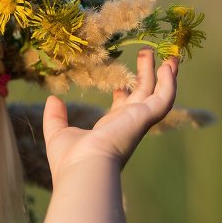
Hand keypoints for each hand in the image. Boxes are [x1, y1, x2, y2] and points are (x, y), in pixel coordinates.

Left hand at [43, 49, 178, 175]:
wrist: (84, 169)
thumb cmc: (70, 159)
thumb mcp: (58, 134)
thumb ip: (55, 117)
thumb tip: (53, 100)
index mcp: (109, 130)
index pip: (121, 109)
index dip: (122, 94)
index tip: (119, 83)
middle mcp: (127, 124)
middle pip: (142, 95)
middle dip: (144, 75)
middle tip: (145, 53)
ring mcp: (138, 120)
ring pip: (157, 93)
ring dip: (162, 75)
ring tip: (166, 55)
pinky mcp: (145, 117)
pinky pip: (164, 97)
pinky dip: (169, 83)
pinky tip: (167, 66)